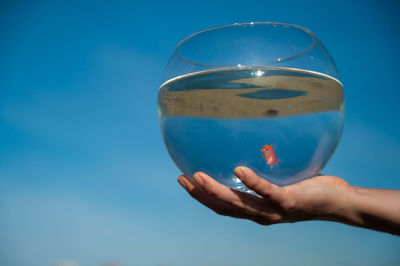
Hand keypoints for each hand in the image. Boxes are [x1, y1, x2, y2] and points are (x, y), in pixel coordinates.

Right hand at [177, 166, 350, 224]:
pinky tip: (239, 169)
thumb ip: (268, 169)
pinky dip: (252, 182)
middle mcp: (261, 214)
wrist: (339, 202)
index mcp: (256, 209)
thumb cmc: (310, 188)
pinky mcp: (288, 202)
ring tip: (198, 176)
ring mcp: (273, 210)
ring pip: (239, 203)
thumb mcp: (284, 179)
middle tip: (182, 179)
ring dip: (216, 190)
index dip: (202, 197)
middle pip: (224, 207)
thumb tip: (254, 142)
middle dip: (200, 195)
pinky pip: (266, 191)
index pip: (223, 206)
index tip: (186, 181)